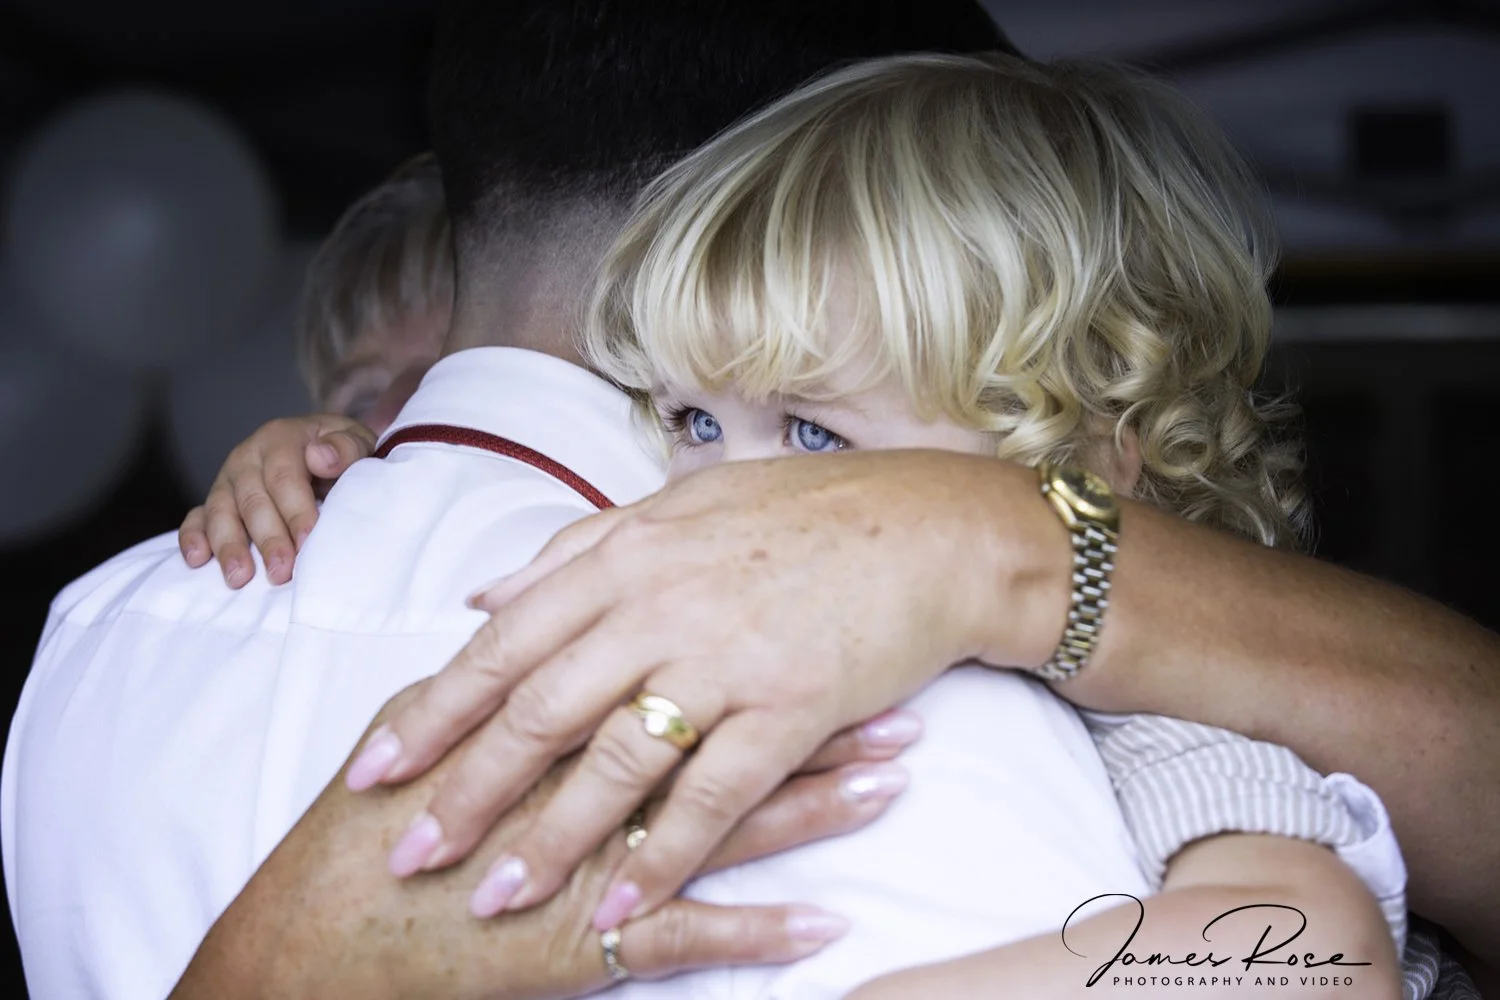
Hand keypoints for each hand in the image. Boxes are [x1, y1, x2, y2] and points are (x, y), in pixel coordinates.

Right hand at [172, 687, 901, 999]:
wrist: (318, 935)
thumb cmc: (367, 825)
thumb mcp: (413, 715)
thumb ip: (478, 664)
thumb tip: (507, 607)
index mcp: (547, 714)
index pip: (672, 665)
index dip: (752, 644)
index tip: (832, 622)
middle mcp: (580, 780)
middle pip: (718, 735)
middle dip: (811, 718)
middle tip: (898, 696)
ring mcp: (587, 862)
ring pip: (722, 825)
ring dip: (812, 809)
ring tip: (894, 783)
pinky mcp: (582, 942)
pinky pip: (685, 936)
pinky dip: (757, 933)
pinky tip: (828, 925)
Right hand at [178, 414, 374, 586]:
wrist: (322, 450)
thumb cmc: (341, 453)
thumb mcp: (356, 440)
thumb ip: (346, 448)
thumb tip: (319, 457)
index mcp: (281, 438)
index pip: (285, 477)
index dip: (296, 511)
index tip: (309, 541)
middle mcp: (248, 457)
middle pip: (253, 500)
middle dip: (268, 539)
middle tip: (281, 573)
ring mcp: (227, 479)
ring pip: (221, 512)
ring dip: (229, 546)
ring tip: (239, 578)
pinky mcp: (215, 500)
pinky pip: (196, 518)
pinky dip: (193, 538)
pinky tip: (197, 560)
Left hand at [345, 451, 1067, 926]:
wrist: (927, 526)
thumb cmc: (803, 514)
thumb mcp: (676, 509)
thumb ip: (573, 551)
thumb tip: (482, 593)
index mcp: (625, 555)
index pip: (503, 642)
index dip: (433, 710)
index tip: (373, 764)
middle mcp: (660, 606)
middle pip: (539, 710)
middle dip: (464, 789)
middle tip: (406, 853)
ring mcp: (725, 658)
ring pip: (614, 762)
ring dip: (549, 838)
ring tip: (491, 897)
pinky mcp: (789, 709)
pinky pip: (712, 797)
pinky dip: (663, 856)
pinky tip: (620, 905)